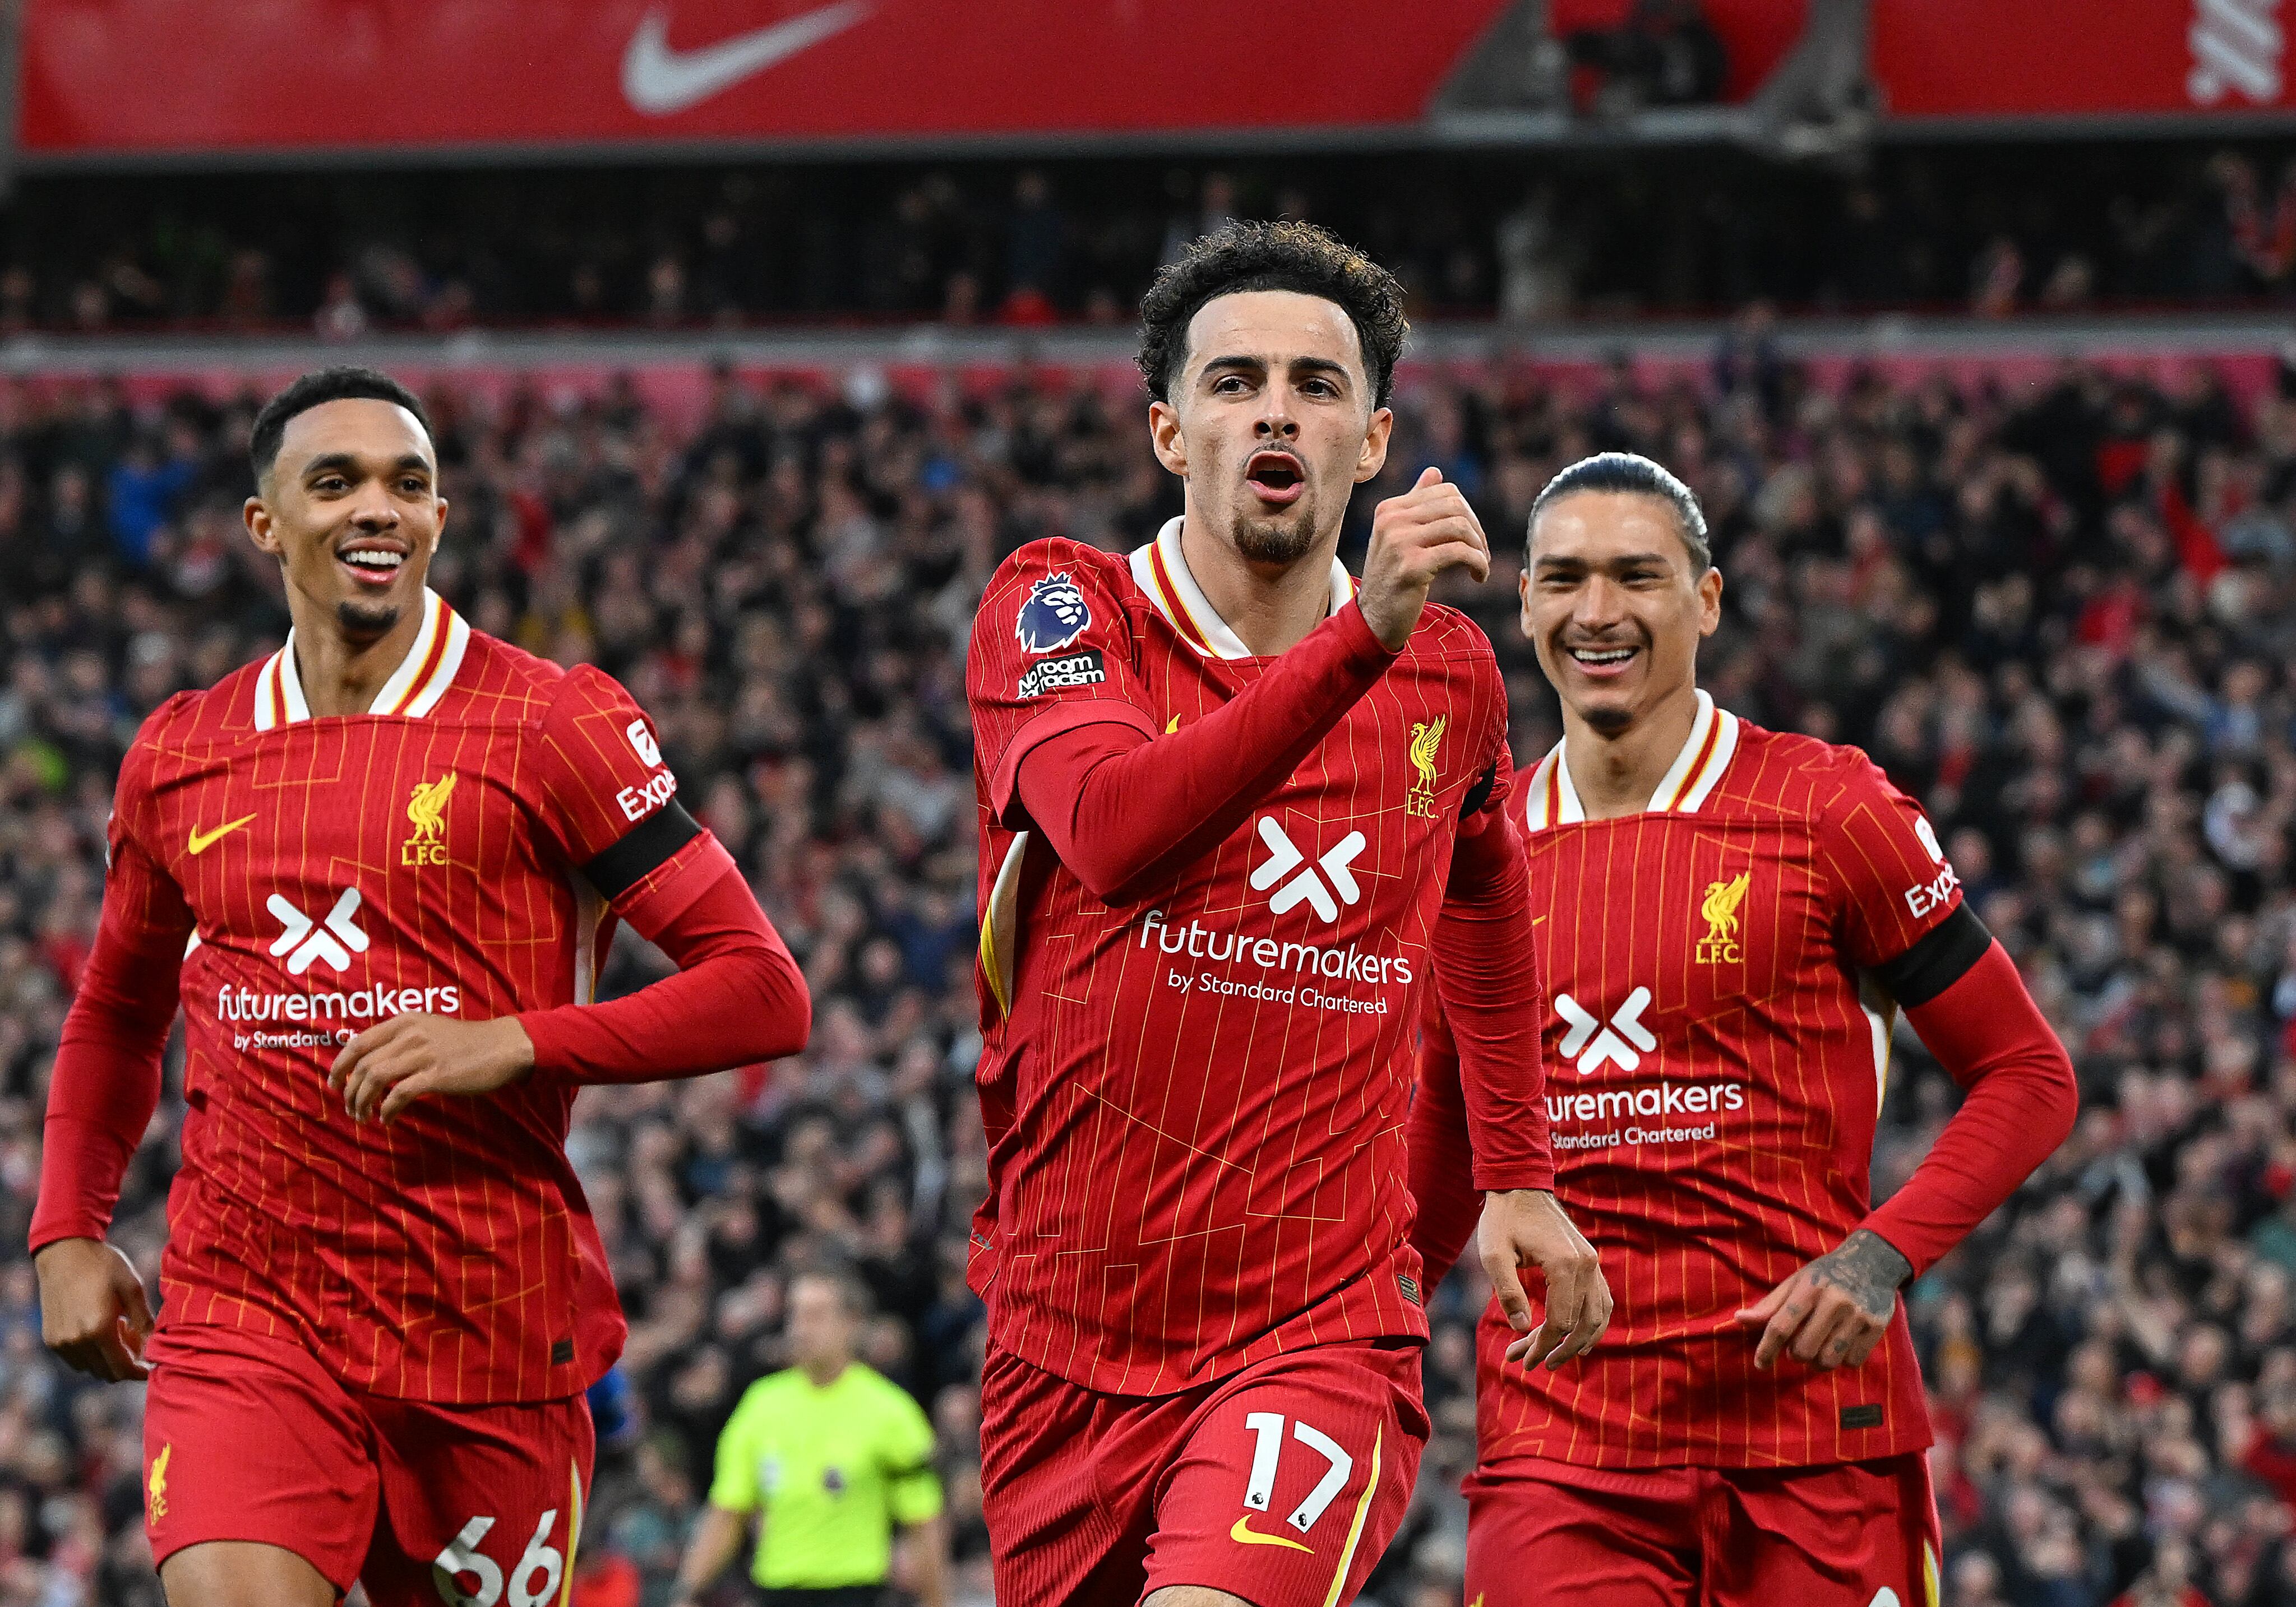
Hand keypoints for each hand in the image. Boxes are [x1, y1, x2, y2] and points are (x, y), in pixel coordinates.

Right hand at [36, 1238, 152, 1381]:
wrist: (64, 1252)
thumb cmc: (103, 1265)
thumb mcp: (133, 1288)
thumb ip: (144, 1320)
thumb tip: (154, 1346)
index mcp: (98, 1329)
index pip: (122, 1368)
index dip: (139, 1372)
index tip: (151, 1366)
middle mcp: (76, 1341)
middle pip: (107, 1373)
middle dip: (126, 1364)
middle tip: (137, 1339)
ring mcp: (60, 1343)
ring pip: (91, 1368)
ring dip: (108, 1358)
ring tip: (119, 1328)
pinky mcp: (51, 1339)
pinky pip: (76, 1359)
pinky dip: (92, 1353)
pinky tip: (100, 1328)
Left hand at [329, 1013, 535, 1123]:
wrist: (503, 1046)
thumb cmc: (466, 1041)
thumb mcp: (429, 1028)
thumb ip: (402, 1038)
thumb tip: (373, 1060)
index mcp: (405, 1021)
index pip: (357, 1043)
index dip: (339, 1065)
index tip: (333, 1084)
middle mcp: (410, 1035)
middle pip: (363, 1065)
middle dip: (350, 1091)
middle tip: (349, 1108)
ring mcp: (423, 1054)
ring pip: (376, 1080)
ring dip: (363, 1102)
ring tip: (363, 1117)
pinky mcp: (437, 1075)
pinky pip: (399, 1095)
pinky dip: (387, 1110)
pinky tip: (387, 1119)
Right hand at [1358, 466, 1490, 649]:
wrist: (1373, 619)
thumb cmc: (1391, 578)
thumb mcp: (1398, 537)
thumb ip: (1415, 504)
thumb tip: (1435, 472)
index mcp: (1389, 509)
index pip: (1444, 491)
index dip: (1468, 512)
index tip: (1472, 538)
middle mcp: (1391, 521)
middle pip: (1455, 506)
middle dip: (1477, 530)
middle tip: (1481, 553)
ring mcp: (1398, 543)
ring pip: (1459, 527)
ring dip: (1479, 548)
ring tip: (1480, 565)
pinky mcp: (1411, 567)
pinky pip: (1459, 553)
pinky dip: (1478, 564)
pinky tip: (1478, 576)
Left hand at [1478, 1188, 1611, 1369]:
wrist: (1519, 1186)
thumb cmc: (1502, 1220)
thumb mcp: (1493, 1255)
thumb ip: (1507, 1292)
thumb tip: (1523, 1328)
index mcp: (1564, 1264)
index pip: (1560, 1321)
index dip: (1541, 1346)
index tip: (1521, 1361)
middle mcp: (1587, 1265)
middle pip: (1581, 1324)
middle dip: (1556, 1350)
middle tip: (1530, 1365)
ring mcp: (1592, 1263)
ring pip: (1597, 1316)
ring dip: (1576, 1342)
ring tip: (1552, 1358)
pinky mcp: (1590, 1262)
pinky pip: (1600, 1301)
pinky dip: (1591, 1323)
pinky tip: (1573, 1338)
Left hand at [1734, 1228, 1911, 1369]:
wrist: (1873, 1262)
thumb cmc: (1825, 1275)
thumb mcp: (1796, 1282)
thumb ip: (1769, 1305)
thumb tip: (1738, 1320)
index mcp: (1809, 1289)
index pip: (1780, 1326)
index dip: (1766, 1349)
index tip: (1760, 1364)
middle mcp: (1834, 1302)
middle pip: (1803, 1350)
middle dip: (1795, 1354)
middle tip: (1798, 1346)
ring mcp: (1857, 1316)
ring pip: (1828, 1361)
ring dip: (1817, 1362)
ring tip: (1818, 1348)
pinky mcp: (1876, 1328)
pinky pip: (1852, 1362)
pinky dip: (1841, 1360)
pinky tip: (1840, 1345)